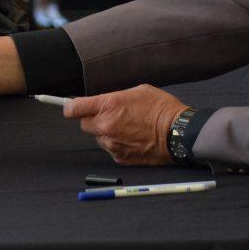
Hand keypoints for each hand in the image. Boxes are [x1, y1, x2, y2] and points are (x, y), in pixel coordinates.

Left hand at [63, 85, 188, 165]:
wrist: (178, 134)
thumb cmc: (161, 108)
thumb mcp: (136, 91)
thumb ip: (112, 98)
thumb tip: (99, 102)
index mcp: (108, 106)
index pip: (73, 108)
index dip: (70, 107)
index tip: (70, 106)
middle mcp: (106, 126)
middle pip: (84, 124)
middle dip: (93, 119)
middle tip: (110, 115)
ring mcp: (112, 144)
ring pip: (98, 138)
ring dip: (106, 132)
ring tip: (127, 127)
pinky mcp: (120, 157)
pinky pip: (111, 149)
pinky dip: (117, 144)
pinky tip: (133, 138)